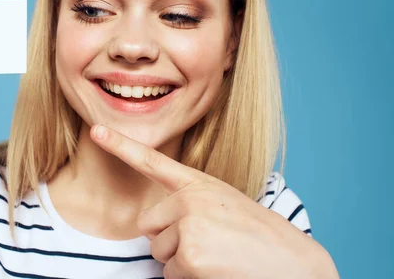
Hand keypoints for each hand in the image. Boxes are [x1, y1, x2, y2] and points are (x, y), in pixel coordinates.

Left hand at [90, 124, 338, 278]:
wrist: (297, 265)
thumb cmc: (262, 239)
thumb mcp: (227, 207)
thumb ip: (192, 205)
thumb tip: (158, 227)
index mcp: (200, 185)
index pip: (153, 161)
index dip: (121, 145)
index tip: (97, 131)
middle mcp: (190, 200)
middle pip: (151, 227)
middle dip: (171, 242)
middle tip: (210, 246)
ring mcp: (189, 226)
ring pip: (161, 254)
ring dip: (184, 264)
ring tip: (220, 259)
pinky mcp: (191, 256)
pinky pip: (171, 276)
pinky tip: (220, 273)